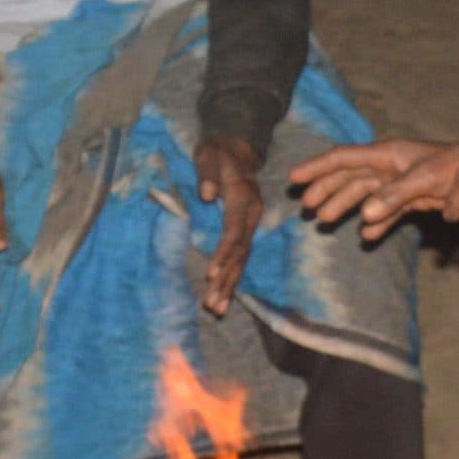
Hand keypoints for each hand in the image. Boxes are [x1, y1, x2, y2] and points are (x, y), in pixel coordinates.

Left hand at [193, 136, 263, 316]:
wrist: (235, 150)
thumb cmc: (217, 153)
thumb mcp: (209, 156)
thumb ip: (207, 174)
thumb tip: (206, 195)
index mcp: (244, 198)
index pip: (234, 231)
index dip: (223, 254)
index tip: (210, 274)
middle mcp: (252, 214)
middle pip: (240, 252)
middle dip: (226, 279)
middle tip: (212, 303)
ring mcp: (251, 223)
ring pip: (242, 259)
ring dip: (230, 285)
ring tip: (217, 308)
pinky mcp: (246, 230)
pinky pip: (241, 257)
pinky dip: (233, 277)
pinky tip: (224, 295)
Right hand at [291, 137, 458, 239]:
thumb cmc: (457, 169)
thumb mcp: (424, 180)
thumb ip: (394, 196)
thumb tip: (364, 215)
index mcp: (388, 154)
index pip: (344, 158)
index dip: (318, 167)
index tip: (294, 177)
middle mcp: (390, 165)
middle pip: (349, 176)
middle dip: (326, 189)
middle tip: (306, 207)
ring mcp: (401, 182)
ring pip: (365, 194)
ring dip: (345, 207)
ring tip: (324, 222)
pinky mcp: (415, 198)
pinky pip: (388, 211)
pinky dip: (377, 223)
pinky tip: (366, 237)